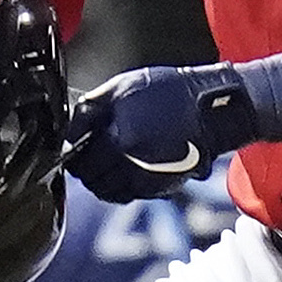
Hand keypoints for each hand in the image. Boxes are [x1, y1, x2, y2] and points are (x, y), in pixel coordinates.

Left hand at [65, 62, 251, 202]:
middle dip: (85, 168)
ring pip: (109, 192)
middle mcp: (131, 166)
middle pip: (92, 180)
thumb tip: (70, 128)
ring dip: (101, 181)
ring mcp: (147, 180)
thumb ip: (91, 108)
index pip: (80, 160)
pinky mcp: (160, 187)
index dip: (72, 153)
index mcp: (119, 140)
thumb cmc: (169, 92)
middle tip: (85, 155)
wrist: (210, 109)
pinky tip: (122, 170)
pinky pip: (129, 194)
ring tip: (103, 164)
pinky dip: (120, 187)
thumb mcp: (122, 87)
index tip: (74, 146)